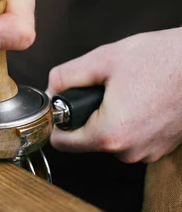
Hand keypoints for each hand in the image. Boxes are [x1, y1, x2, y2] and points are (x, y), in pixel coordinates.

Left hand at [47, 28, 181, 162]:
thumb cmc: (162, 59)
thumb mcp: (103, 59)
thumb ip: (66, 77)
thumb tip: (51, 90)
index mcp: (110, 134)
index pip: (61, 143)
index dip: (55, 121)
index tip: (61, 104)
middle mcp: (129, 151)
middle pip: (85, 139)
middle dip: (85, 114)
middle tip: (102, 88)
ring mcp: (148, 152)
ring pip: (109, 138)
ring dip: (109, 117)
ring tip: (125, 90)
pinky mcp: (161, 148)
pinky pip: (130, 137)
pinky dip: (129, 120)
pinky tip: (141, 99)